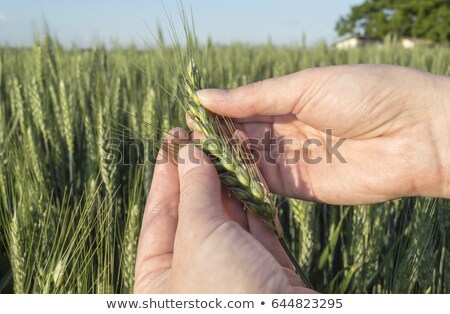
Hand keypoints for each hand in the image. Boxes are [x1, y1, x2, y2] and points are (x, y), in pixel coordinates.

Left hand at [134, 129, 314, 292]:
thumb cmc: (227, 293)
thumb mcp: (200, 236)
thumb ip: (195, 191)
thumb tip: (189, 151)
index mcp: (159, 278)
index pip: (158, 212)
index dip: (166, 171)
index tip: (175, 136)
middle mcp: (194, 276)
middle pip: (194, 211)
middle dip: (200, 171)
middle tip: (204, 133)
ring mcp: (231, 273)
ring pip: (228, 217)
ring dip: (230, 182)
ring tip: (229, 145)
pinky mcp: (265, 272)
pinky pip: (257, 229)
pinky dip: (256, 202)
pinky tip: (253, 175)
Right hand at [196, 64, 449, 203]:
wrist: (415, 134)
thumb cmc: (364, 94)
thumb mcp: (304, 85)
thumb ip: (254, 97)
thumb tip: (204, 96)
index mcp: (289, 100)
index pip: (243, 108)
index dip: (216, 113)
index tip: (188, 116)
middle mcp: (288, 131)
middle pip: (242, 137)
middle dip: (215, 139)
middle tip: (185, 142)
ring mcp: (293, 160)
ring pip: (248, 162)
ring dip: (224, 161)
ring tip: (195, 161)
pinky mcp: (300, 188)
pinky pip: (264, 186)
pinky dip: (242, 182)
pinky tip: (219, 179)